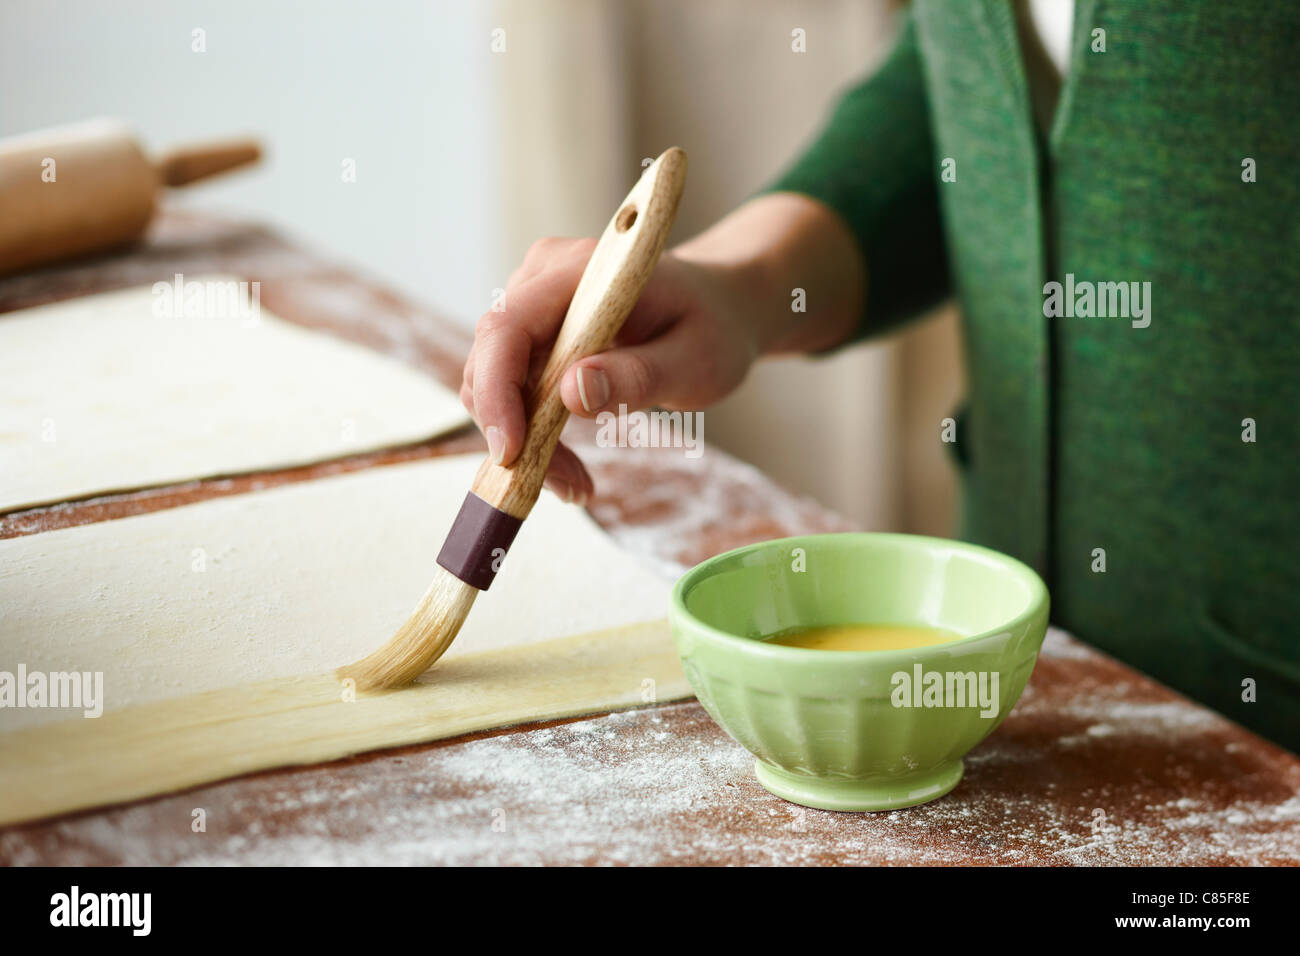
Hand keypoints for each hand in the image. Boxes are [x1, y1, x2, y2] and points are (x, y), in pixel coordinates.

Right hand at [461, 239, 760, 503]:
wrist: (717, 310)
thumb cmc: (711, 329)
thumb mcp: (694, 362)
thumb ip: (638, 376)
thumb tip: (573, 393)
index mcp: (580, 271)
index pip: (508, 327)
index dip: (497, 392)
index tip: (512, 454)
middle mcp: (542, 279)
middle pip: (491, 362)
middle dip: (516, 434)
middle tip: (569, 489)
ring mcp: (532, 305)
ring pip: (495, 386)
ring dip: (527, 444)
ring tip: (578, 485)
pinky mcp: (532, 335)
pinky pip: (513, 393)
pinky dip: (535, 437)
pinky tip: (572, 470)